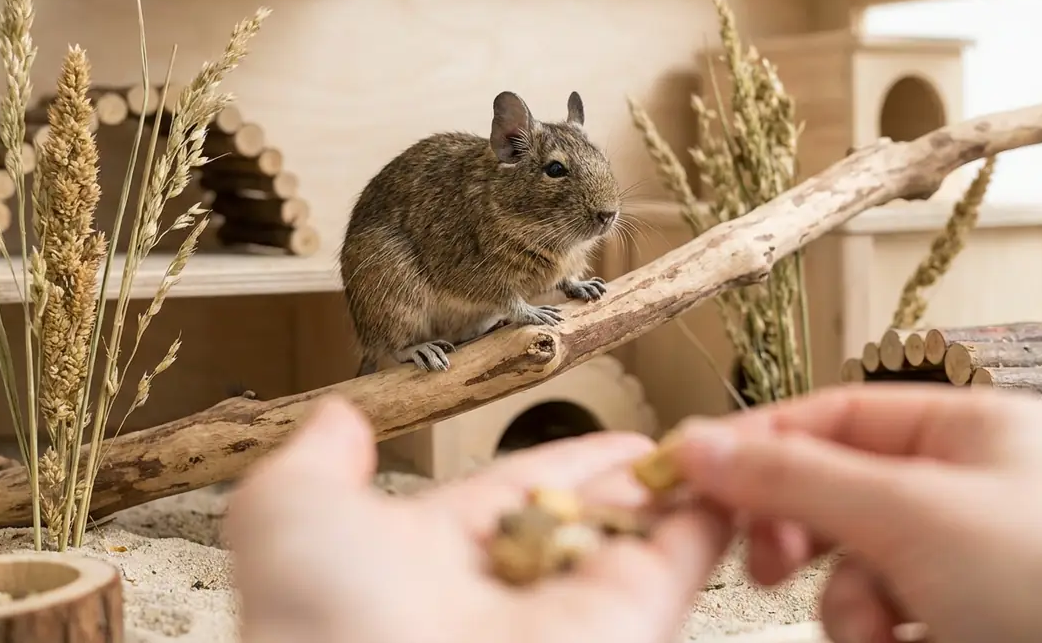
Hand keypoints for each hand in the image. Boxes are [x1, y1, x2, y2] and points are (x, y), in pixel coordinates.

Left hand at [225, 396, 730, 642]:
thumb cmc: (322, 618)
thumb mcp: (294, 515)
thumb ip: (320, 463)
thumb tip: (336, 421)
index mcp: (441, 556)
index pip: (524, 490)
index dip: (573, 462)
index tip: (619, 439)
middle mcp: (516, 587)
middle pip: (596, 517)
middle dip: (639, 480)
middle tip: (689, 440)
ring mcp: (579, 607)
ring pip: (650, 534)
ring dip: (690, 484)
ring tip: (734, 439)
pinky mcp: (635, 620)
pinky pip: (688, 553)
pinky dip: (720, 509)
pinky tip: (747, 467)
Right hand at [672, 385, 1041, 642]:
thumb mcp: (909, 517)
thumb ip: (796, 478)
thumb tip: (701, 446)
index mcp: (973, 429)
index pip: (836, 415)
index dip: (760, 441)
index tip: (691, 470)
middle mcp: (971, 485)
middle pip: (838, 490)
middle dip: (803, 534)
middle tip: (767, 561)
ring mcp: (972, 556)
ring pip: (854, 563)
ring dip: (847, 603)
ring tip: (877, 631)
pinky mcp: (968, 618)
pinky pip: (884, 611)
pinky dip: (876, 633)